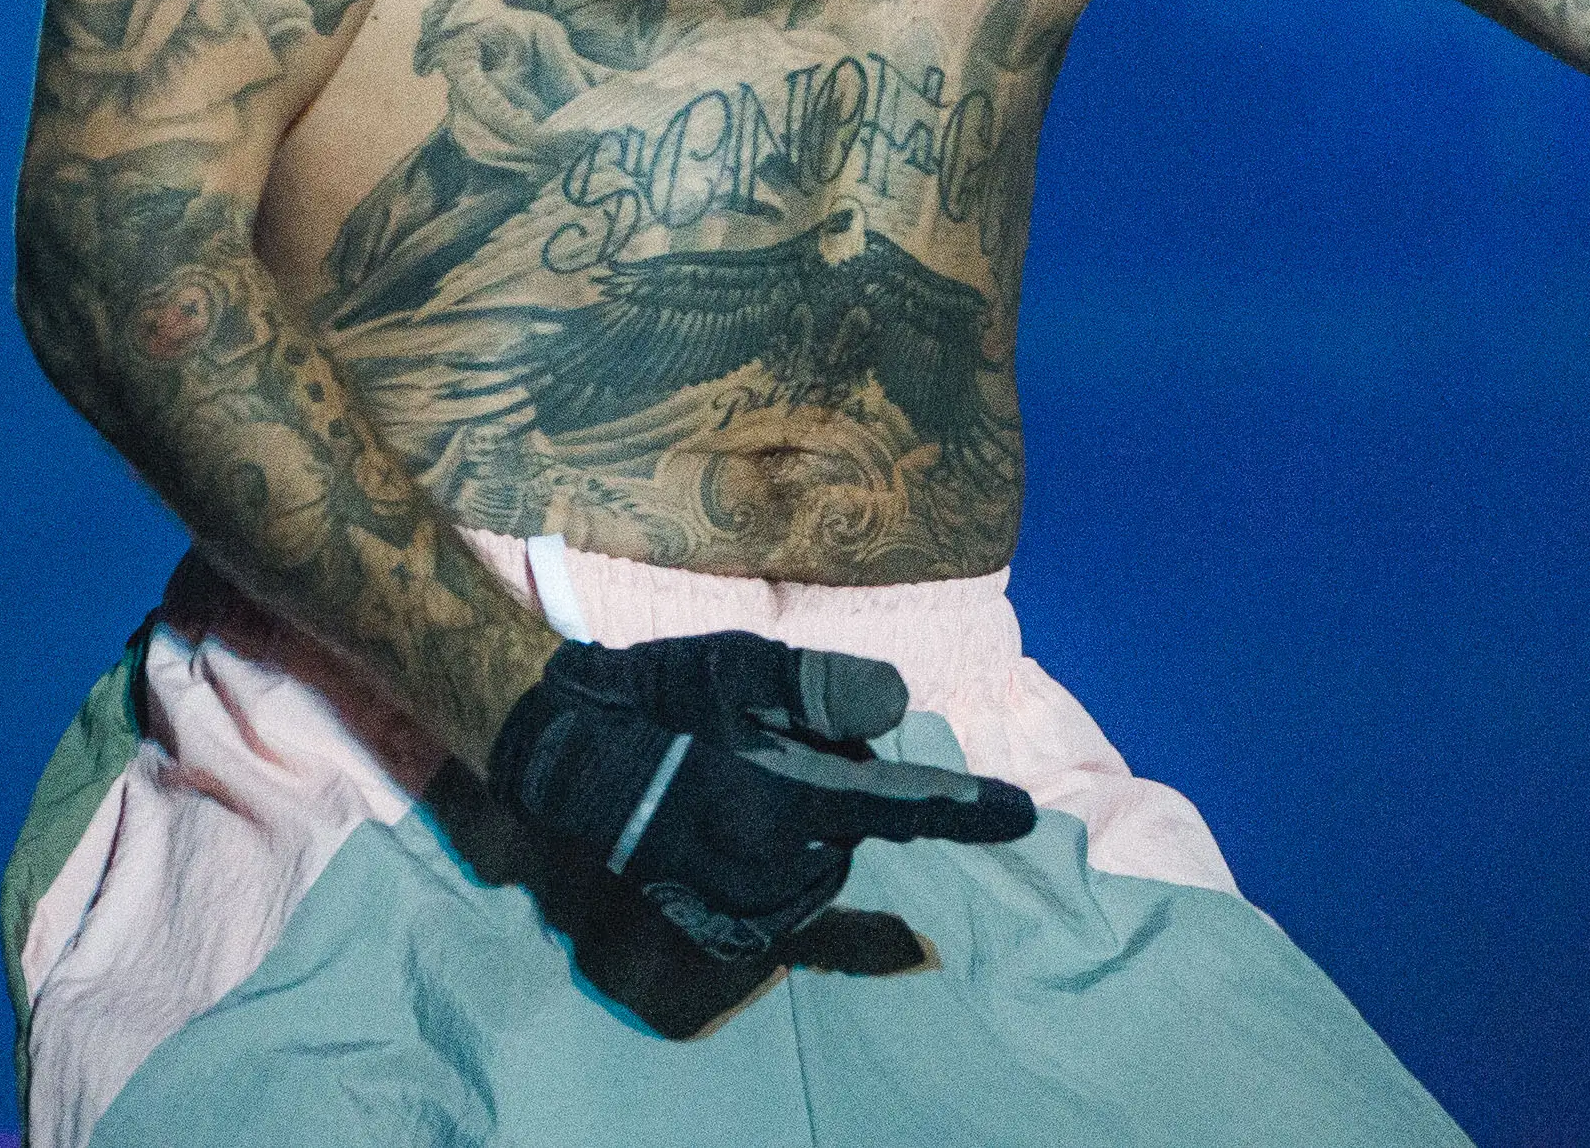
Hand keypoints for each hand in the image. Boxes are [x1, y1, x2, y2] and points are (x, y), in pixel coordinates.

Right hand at [488, 632, 1035, 976]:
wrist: (564, 758)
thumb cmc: (657, 699)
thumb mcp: (737, 667)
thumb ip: (818, 688)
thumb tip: (899, 704)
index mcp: (783, 797)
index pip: (897, 804)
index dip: (963, 808)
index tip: (1025, 815)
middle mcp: (769, 863)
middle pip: (853, 831)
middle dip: (835, 790)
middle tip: (770, 745)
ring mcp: (741, 903)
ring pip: (821, 865)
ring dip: (806, 828)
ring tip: (740, 778)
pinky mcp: (716, 924)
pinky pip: (783, 899)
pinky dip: (779, 863)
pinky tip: (733, 821)